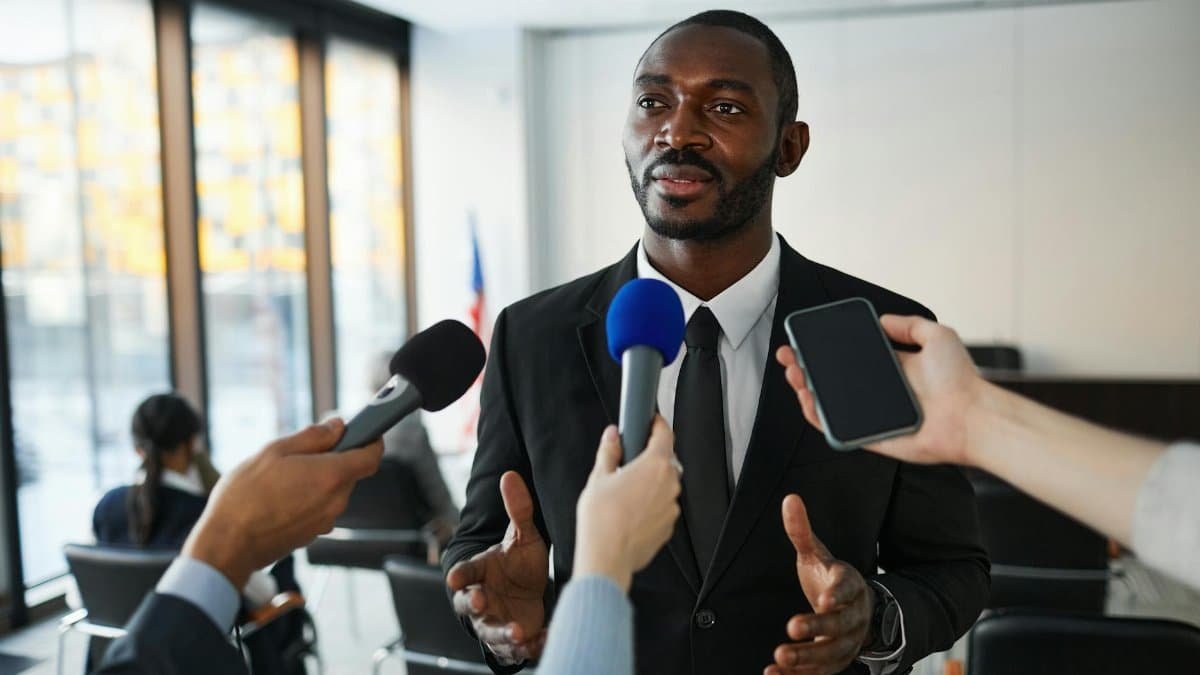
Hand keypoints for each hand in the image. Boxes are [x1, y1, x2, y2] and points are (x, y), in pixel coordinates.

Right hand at [183, 418, 382, 588]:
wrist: (226, 545)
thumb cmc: (245, 497)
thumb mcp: (274, 451)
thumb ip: (312, 436)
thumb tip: (336, 427)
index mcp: (331, 475)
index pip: (371, 456)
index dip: (371, 441)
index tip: (363, 432)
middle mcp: (335, 501)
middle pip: (349, 472)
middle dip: (333, 459)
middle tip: (302, 454)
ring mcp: (325, 521)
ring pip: (332, 491)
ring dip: (317, 480)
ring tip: (283, 477)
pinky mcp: (312, 534)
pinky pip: (319, 508)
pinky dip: (308, 499)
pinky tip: (280, 497)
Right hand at [446, 472, 549, 662]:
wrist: (532, 593)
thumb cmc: (521, 563)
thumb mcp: (524, 536)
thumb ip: (518, 509)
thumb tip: (510, 474)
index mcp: (481, 572)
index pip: (465, 572)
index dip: (460, 574)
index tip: (455, 575)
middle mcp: (482, 598)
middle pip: (468, 604)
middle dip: (472, 603)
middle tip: (479, 599)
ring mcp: (495, 621)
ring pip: (491, 632)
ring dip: (502, 633)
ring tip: (517, 632)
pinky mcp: (512, 640)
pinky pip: (515, 649)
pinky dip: (527, 647)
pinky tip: (542, 640)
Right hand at [574, 418, 680, 591]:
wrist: (607, 557)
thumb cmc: (602, 519)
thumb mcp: (599, 477)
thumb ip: (609, 451)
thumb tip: (612, 437)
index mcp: (654, 465)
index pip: (664, 434)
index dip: (657, 423)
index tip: (651, 420)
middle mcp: (669, 484)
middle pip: (664, 461)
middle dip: (648, 459)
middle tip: (627, 463)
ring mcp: (671, 507)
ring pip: (663, 486)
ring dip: (649, 485)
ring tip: (624, 494)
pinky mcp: (668, 526)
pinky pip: (662, 508)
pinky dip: (650, 506)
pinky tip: (629, 513)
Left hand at [766, 495, 871, 674]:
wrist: (858, 611)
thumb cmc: (830, 579)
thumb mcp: (816, 554)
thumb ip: (801, 531)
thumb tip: (790, 498)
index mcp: (850, 585)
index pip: (847, 589)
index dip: (837, 595)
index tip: (824, 599)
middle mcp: (852, 616)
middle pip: (839, 624)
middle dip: (817, 628)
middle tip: (791, 627)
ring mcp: (846, 642)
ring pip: (831, 654)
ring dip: (807, 658)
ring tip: (781, 657)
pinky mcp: (835, 662)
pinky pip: (820, 673)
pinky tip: (772, 674)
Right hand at [775, 314, 983, 464]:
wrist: (971, 416)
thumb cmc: (960, 380)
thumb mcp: (937, 336)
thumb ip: (908, 324)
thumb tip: (881, 319)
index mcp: (890, 369)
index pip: (847, 358)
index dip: (823, 349)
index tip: (805, 339)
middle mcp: (877, 392)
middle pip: (830, 380)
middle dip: (804, 367)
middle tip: (788, 356)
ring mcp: (871, 415)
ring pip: (827, 404)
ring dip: (805, 389)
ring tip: (794, 374)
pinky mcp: (869, 437)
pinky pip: (837, 429)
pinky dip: (817, 417)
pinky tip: (808, 400)